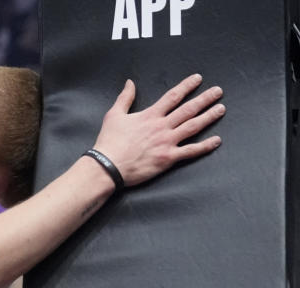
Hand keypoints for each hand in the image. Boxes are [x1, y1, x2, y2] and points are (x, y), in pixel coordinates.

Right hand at [93, 74, 223, 186]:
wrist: (108, 166)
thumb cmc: (109, 142)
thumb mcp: (113, 115)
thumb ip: (125, 98)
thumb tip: (129, 83)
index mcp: (150, 115)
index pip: (173, 96)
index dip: (187, 86)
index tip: (198, 79)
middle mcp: (162, 126)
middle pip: (188, 109)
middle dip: (205, 99)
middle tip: (218, 91)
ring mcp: (167, 142)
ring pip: (193, 126)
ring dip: (209, 116)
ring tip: (221, 109)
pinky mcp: (168, 158)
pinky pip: (191, 151)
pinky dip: (205, 146)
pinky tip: (217, 140)